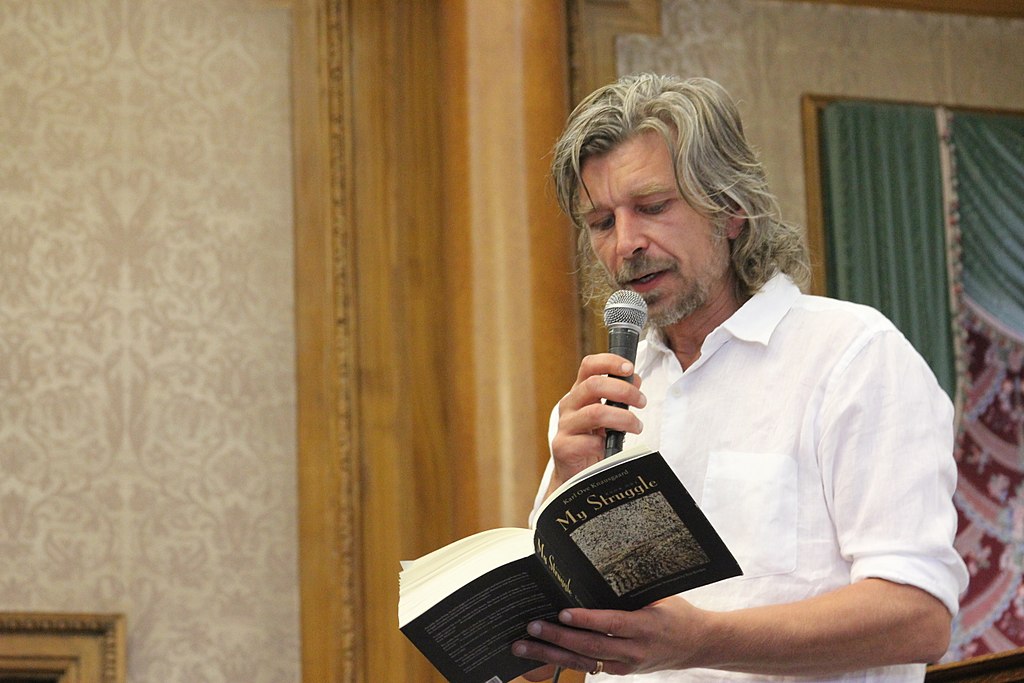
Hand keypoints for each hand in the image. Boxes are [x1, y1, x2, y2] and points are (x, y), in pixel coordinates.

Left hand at [514, 598, 705, 677]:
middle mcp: (635, 650)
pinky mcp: (621, 671)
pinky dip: (564, 660)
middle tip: (532, 627)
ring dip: (552, 654)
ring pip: (584, 662)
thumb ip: (632, 589)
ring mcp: (627, 665)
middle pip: (591, 647)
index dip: (587, 620)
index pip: (611, 624)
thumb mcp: (660, 596)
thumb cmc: (677, 613)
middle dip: (558, 638)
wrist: (699, 645)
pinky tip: (542, 654)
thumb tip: (598, 567)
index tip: (563, 613)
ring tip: (523, 646)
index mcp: (646, 626)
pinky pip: (589, 667)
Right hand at [547, 353, 645, 492]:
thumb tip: (635, 380)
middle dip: (624, 391)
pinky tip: (611, 448)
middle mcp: (569, 405)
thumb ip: (618, 397)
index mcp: (580, 393)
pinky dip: (605, 444)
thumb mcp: (607, 415)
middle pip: (594, 385)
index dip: (609, 362)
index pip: (589, 366)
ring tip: (637, 427)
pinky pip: (588, 442)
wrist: (575, 475)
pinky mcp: (563, 447)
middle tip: (641, 402)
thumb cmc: (593, 441)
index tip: (630, 368)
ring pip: (595, 413)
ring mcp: (565, 426)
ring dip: (623, 418)